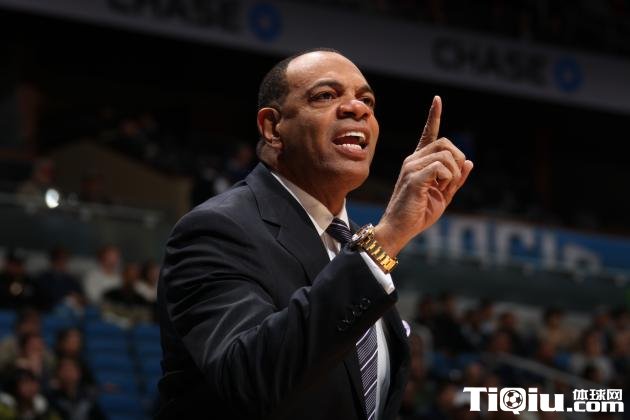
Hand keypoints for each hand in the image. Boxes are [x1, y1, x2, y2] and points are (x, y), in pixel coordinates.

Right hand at [374, 96, 472, 256]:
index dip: (434, 116)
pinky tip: (439, 189)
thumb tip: (470, 162)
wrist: (400, 229)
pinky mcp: (414, 177)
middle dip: (458, 160)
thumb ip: (456, 179)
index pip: (428, 134)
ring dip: (454, 173)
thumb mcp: (444, 196)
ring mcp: (412, 167)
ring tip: (443, 187)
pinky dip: (448, 178)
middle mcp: (413, 160)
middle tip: (453, 180)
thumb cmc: (418, 214)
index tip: (437, 99)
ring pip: (446, 154)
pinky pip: (441, 167)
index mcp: (419, 162)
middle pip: (445, 143)